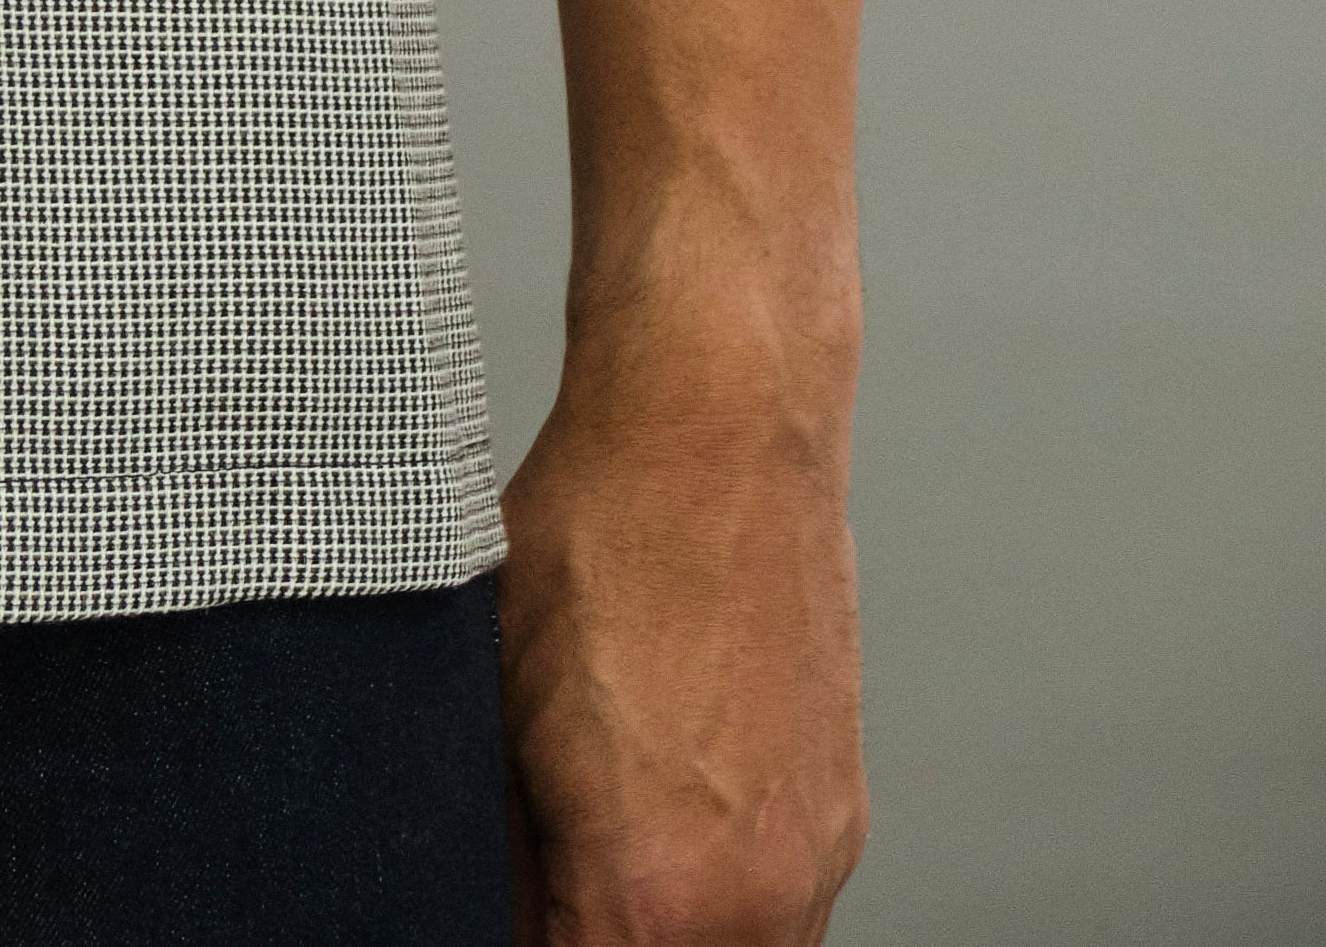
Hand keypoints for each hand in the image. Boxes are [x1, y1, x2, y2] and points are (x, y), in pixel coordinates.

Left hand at [498, 340, 866, 944]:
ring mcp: (814, 863)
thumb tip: (485, 906)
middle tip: (543, 870)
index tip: (504, 903)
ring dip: (659, 924)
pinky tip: (659, 804)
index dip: (523, 938)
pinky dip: (718, 891)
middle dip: (590, 931)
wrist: (719, 428)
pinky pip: (777, 909)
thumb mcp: (493, 711)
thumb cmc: (601, 540)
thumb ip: (500, 855)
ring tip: (595, 834)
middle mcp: (758, 904)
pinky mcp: (840, 816)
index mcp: (653, 896)